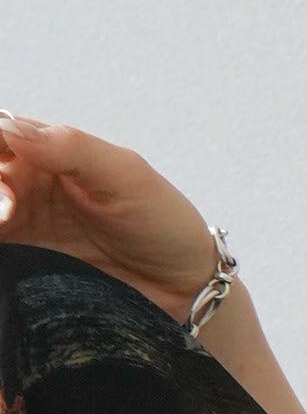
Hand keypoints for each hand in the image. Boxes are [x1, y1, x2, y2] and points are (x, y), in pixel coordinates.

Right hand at [0, 110, 222, 324]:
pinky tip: (4, 246)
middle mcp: (27, 184)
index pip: (1, 132)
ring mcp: (21, 224)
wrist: (181, 287)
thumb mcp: (125, 176)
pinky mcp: (20, 261)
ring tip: (6, 224)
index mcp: (49, 151)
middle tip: (8, 210)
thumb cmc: (161, 222)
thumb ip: (71, 148)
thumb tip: (10, 126)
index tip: (7, 167)